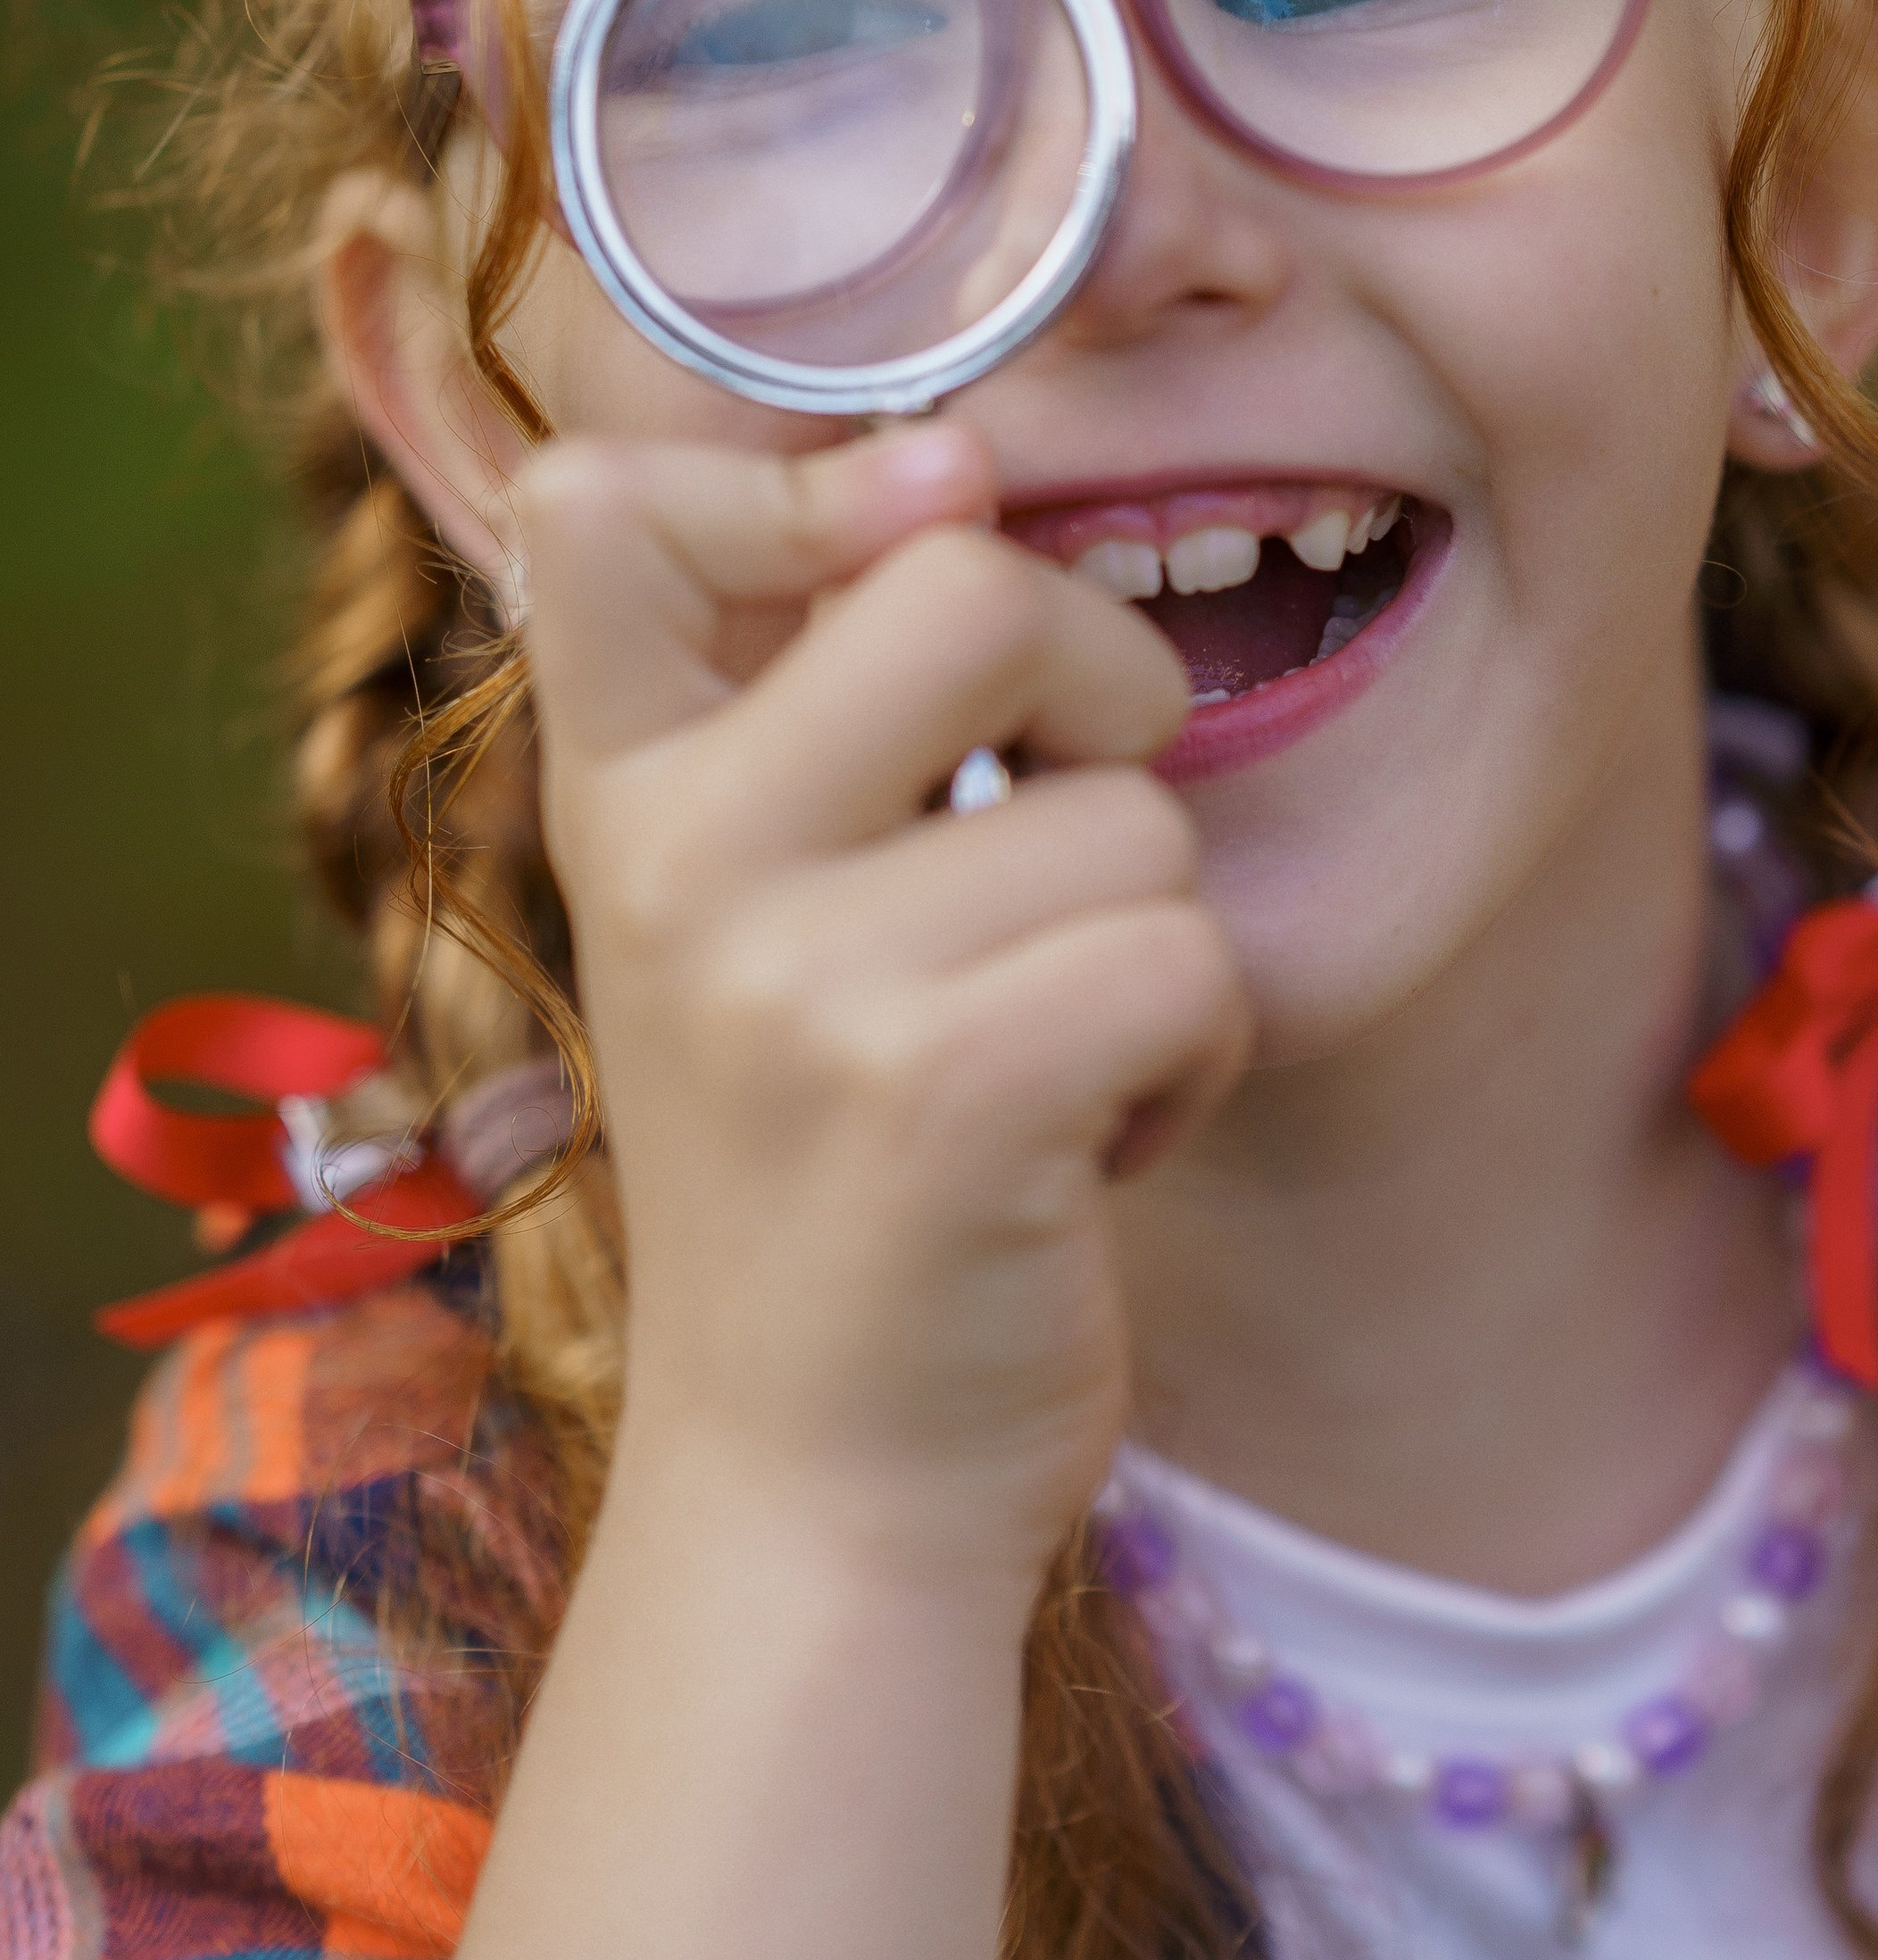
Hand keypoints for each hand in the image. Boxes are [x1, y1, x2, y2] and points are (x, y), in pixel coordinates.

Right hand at [516, 427, 1251, 1599]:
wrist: (817, 1489)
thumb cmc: (831, 1168)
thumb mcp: (744, 920)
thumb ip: (811, 705)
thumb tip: (952, 470)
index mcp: (618, 798)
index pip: (603, 503)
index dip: (797, 481)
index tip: (900, 553)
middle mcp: (676, 867)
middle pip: (970, 585)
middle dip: (1097, 685)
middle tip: (1058, 821)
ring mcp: (801, 984)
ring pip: (1131, 811)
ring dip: (1148, 936)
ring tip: (1043, 1057)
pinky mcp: (948, 1096)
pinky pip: (1187, 957)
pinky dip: (1192, 1054)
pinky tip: (1094, 1140)